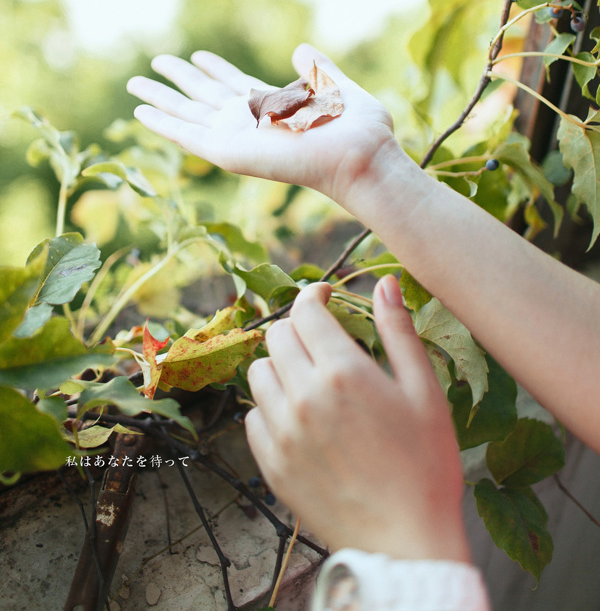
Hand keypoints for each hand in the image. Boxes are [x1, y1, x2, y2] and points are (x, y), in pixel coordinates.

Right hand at [126, 44, 397, 203]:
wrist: (359, 154)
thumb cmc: (357, 129)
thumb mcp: (336, 87)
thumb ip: (318, 68)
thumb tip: (301, 48)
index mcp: (273, 105)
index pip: (234, 84)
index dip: (214, 68)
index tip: (196, 55)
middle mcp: (249, 121)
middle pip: (203, 96)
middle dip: (177, 80)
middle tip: (154, 62)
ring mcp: (236, 137)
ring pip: (187, 114)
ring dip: (159, 100)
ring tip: (134, 85)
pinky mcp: (228, 152)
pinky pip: (187, 136)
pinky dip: (162, 124)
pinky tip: (140, 112)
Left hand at [245, 277, 470, 562]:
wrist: (406, 541)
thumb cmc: (426, 465)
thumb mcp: (425, 391)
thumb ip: (398, 331)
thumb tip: (384, 283)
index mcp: (342, 373)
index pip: (305, 311)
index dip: (313, 295)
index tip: (325, 297)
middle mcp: (303, 397)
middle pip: (277, 335)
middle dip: (299, 327)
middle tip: (322, 339)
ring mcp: (281, 433)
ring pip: (259, 372)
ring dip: (281, 364)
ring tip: (310, 378)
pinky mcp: (271, 464)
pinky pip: (253, 416)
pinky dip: (271, 406)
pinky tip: (300, 416)